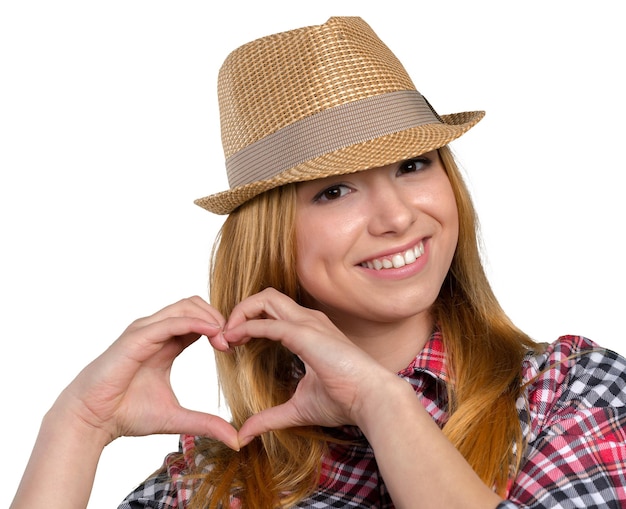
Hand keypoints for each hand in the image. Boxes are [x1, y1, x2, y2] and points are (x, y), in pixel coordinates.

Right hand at [54, 296, 238, 449]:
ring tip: (226, 339)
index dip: (221, 328)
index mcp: (166, 343)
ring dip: (211, 317)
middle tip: (235, 341)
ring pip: (186, 306)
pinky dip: (195, 322)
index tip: (237, 347)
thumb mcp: (176, 417)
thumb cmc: (126, 414)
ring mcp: (146, 331)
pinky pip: (171, 321)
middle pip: (196, 305)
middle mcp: (156, 331)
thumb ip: (206, 423)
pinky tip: (213, 334)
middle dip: (220, 317)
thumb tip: (236, 439)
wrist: (92, 420)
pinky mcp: (137, 337)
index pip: (199, 320)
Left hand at [222, 288, 397, 445]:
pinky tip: (233, 341)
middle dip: (239, 310)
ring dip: (240, 313)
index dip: (248, 321)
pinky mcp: (306, 333)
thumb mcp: (298, 408)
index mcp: (308, 330)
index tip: (231, 344)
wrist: (371, 399)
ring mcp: (308, 323)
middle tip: (223, 337)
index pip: (272, 310)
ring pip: (265, 298)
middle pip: (265, 296)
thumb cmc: (344, 400)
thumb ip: (269, 418)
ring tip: (226, 336)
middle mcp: (308, 320)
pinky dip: (246, 327)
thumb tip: (244, 434)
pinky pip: (269, 322)